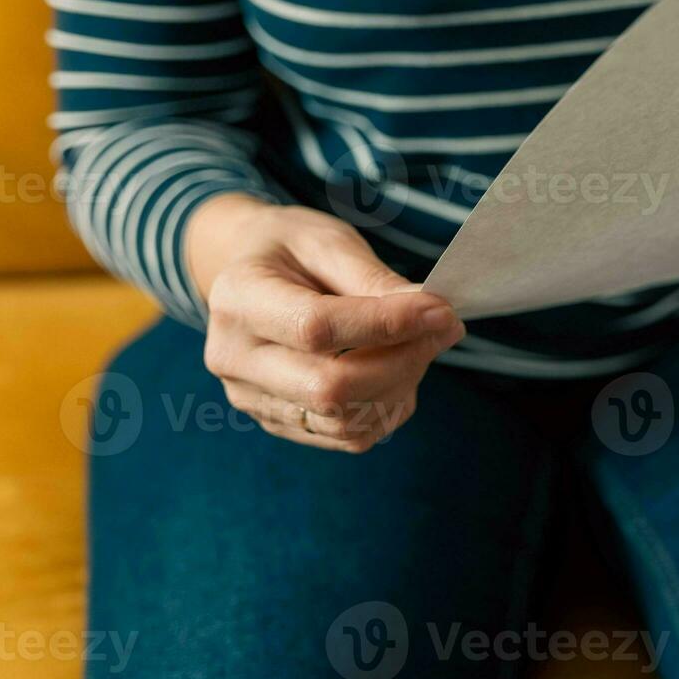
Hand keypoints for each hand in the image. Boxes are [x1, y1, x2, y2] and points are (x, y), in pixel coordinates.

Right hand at [187, 193, 464, 451]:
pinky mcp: (278, 422)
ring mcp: (251, 398)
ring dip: (402, 385)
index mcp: (239, 300)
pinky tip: (401, 372)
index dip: (386, 324)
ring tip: (421, 344)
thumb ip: (374, 280)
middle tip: (443, 327)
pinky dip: (388, 408)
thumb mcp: (328, 242)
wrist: (248, 275)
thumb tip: (430, 315)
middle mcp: (234, 358)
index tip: (440, 310)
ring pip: (344, 419)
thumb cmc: (290, 249)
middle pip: (329, 388)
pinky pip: (347, 435)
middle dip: (403, 360)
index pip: (316, 328)